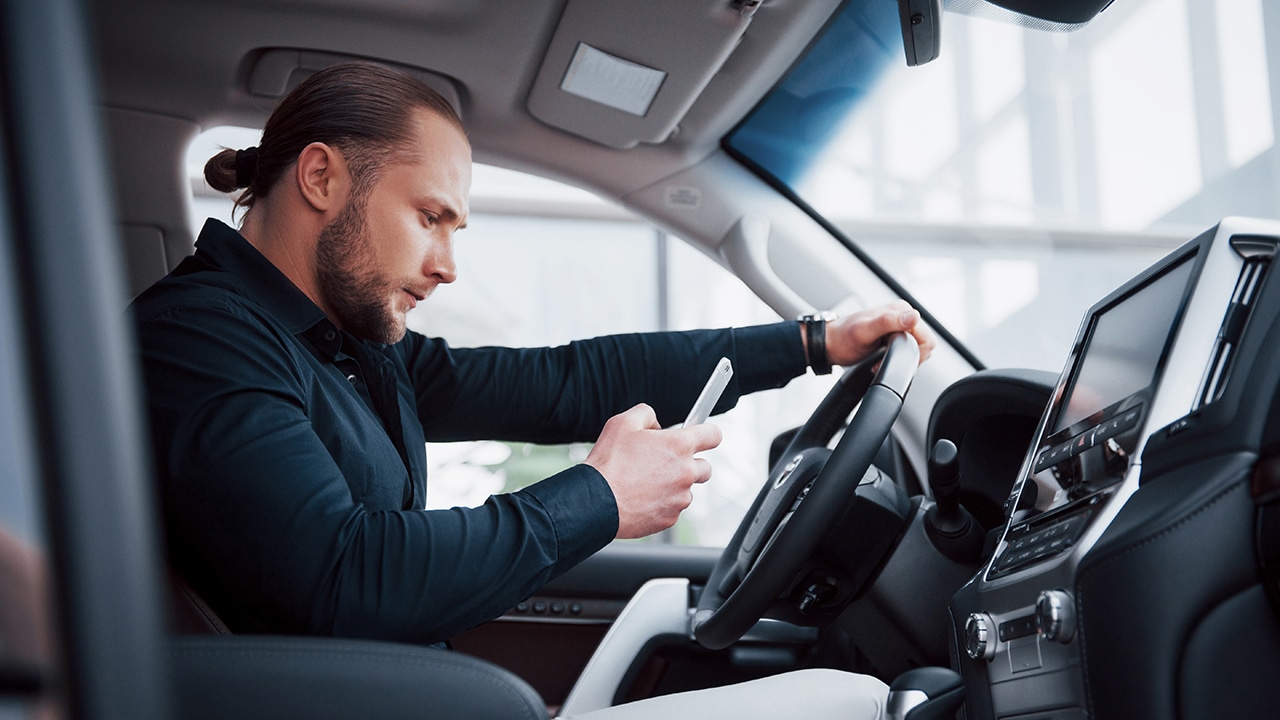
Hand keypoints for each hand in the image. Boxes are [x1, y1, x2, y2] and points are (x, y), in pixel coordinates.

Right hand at [584, 403, 722, 538]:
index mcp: (679, 446)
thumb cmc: (609, 464)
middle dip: (690, 464)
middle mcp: (685, 472)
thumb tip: (655, 424)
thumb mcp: (623, 423)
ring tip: (645, 483)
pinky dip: (661, 504)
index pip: (713, 435)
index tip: (702, 437)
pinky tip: (641, 498)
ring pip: (686, 490)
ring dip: (673, 486)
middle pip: (705, 467)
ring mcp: (679, 498)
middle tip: (665, 463)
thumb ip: (646, 414)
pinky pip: (672, 509)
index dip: (707, 434)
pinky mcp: (670, 518)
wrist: (596, 502)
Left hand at [825, 300, 935, 365]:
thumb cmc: (843, 338)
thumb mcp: (864, 331)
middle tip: (884, 357)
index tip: (890, 355)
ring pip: (917, 348)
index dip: (912, 353)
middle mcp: (902, 314)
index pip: (926, 338)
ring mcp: (899, 324)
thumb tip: (914, 316)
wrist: (830, 344)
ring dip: (901, 358)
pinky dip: (897, 357)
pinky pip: (908, 349)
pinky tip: (881, 357)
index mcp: (900, 310)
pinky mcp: (894, 334)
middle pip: (924, 344)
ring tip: (880, 357)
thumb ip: (888, 322)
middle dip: (907, 356)